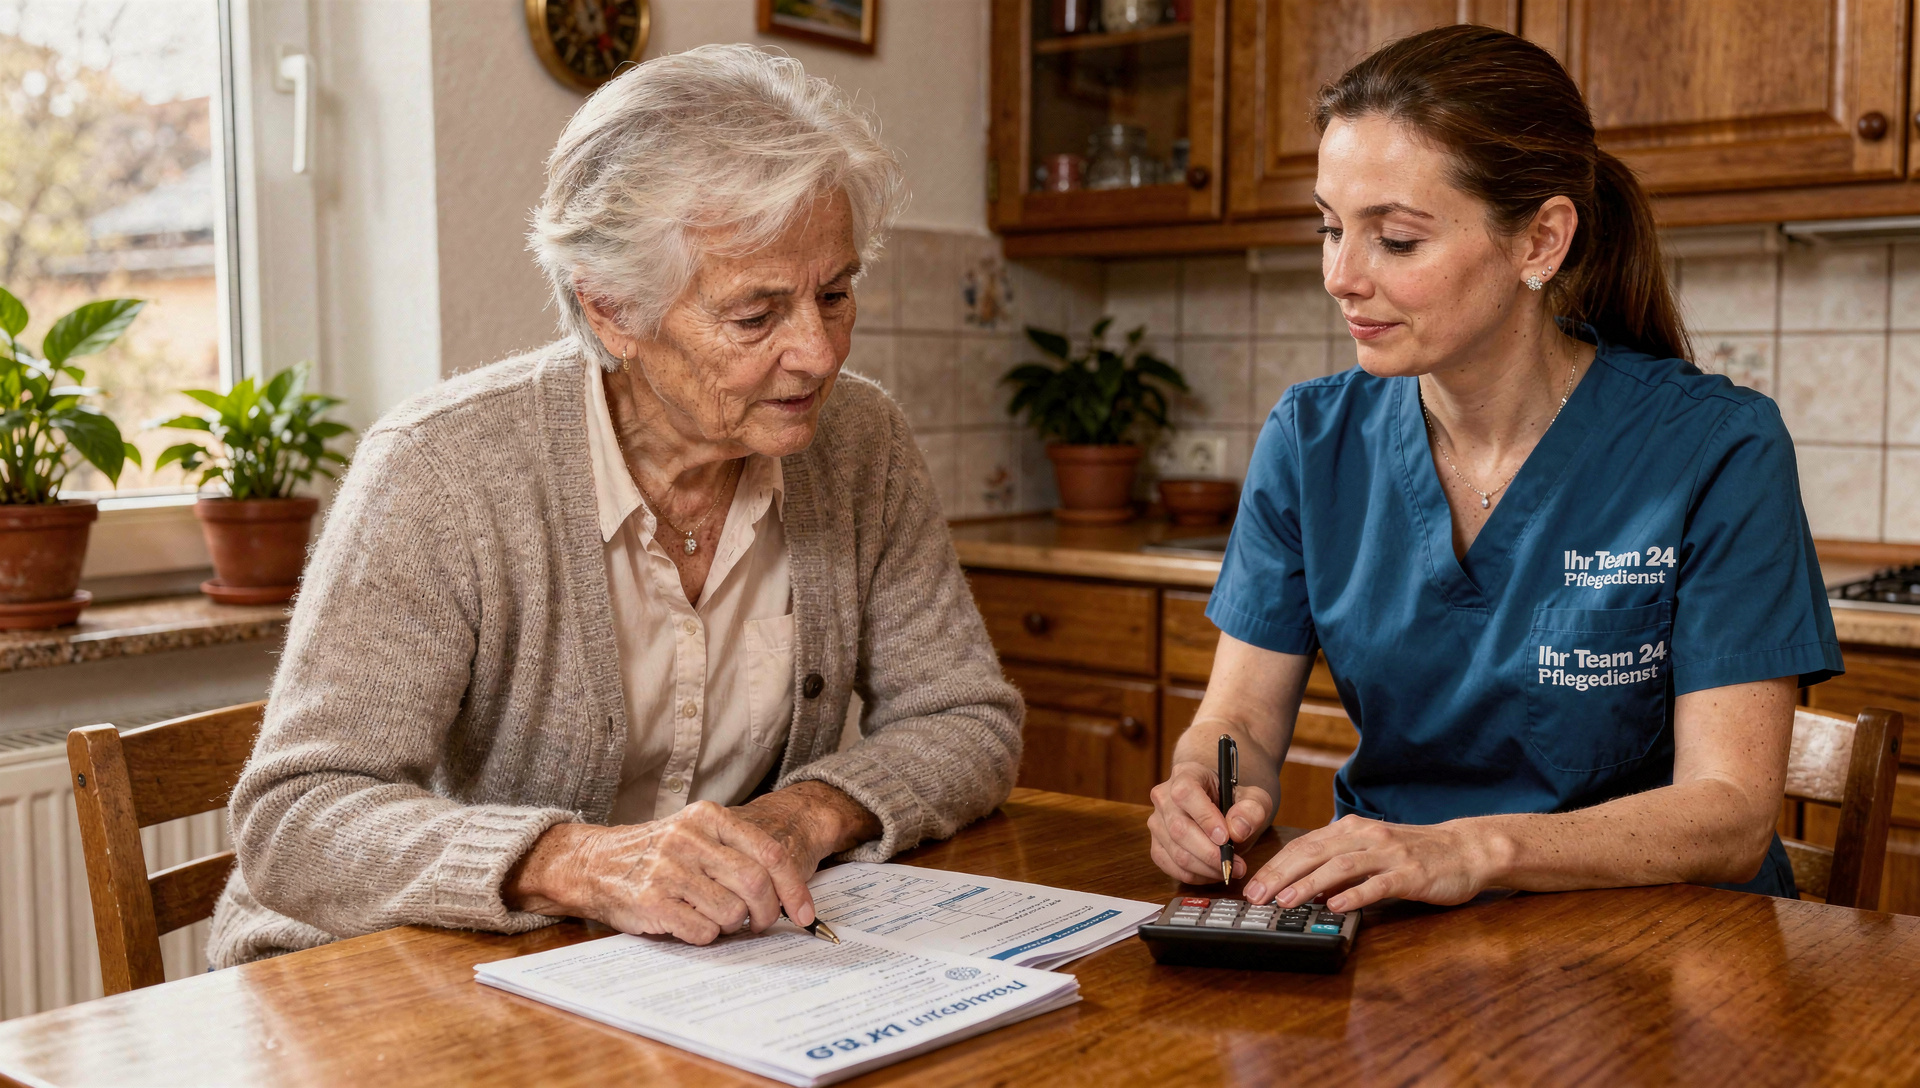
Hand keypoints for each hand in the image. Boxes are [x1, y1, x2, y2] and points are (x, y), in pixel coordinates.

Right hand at [505, 800, 820, 944]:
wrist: (595, 863)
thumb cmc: (658, 854)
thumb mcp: (697, 834)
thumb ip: (737, 852)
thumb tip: (789, 890)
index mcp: (708, 817)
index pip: (770, 853)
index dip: (795, 888)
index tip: (806, 913)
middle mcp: (689, 839)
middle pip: (756, 884)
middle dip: (769, 913)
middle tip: (764, 924)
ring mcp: (669, 870)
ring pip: (732, 912)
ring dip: (734, 925)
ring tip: (718, 918)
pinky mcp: (652, 902)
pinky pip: (703, 930)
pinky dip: (707, 934)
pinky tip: (693, 923)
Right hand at [1147, 760, 1272, 884]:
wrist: (1218, 804)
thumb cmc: (1234, 799)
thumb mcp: (1254, 798)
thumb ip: (1252, 810)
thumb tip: (1237, 830)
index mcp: (1186, 774)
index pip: (1185, 793)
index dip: (1204, 817)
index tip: (1226, 838)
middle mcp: (1164, 796)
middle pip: (1178, 829)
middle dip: (1210, 853)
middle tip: (1237, 865)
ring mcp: (1157, 822)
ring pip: (1175, 852)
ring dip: (1206, 868)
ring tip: (1230, 869)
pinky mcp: (1156, 844)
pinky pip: (1170, 866)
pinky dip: (1195, 876)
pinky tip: (1213, 872)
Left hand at [1243, 814, 1500, 912]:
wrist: (1467, 850)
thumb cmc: (1416, 853)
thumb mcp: (1372, 851)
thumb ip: (1340, 864)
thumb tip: (1303, 887)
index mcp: (1352, 829)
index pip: (1304, 845)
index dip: (1275, 865)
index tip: (1252, 885)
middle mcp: (1367, 836)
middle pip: (1314, 853)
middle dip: (1281, 875)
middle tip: (1257, 897)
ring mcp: (1389, 854)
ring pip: (1341, 866)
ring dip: (1309, 884)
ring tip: (1286, 902)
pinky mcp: (1411, 873)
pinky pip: (1378, 884)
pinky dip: (1354, 894)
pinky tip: (1336, 907)